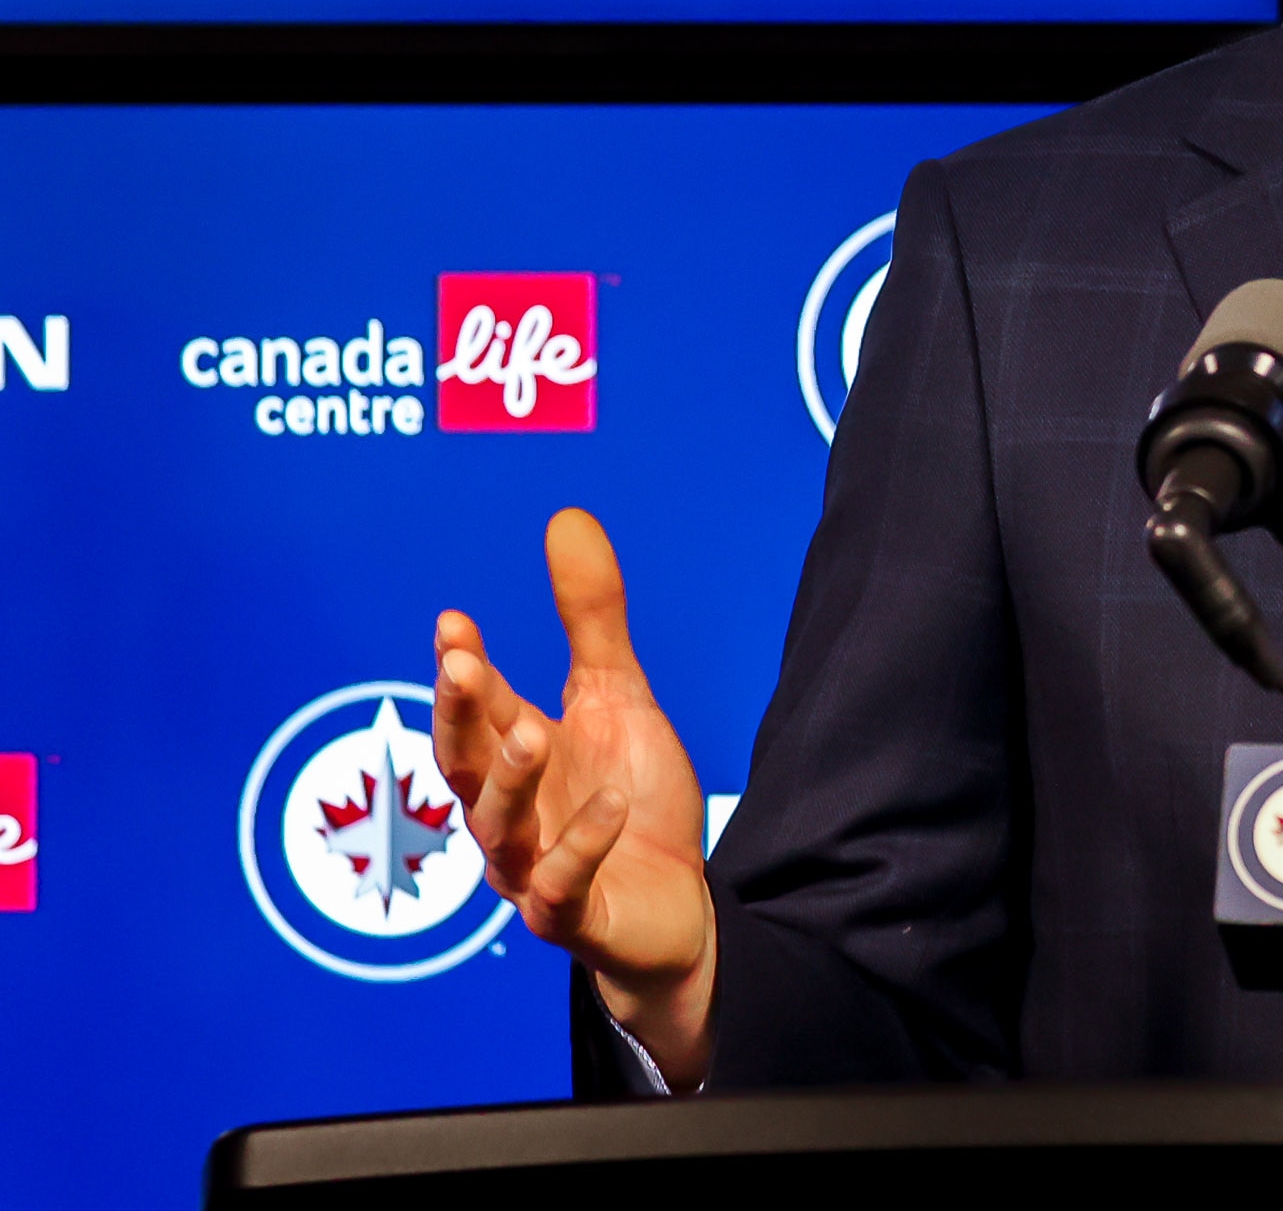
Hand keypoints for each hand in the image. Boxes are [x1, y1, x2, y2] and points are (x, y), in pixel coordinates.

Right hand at [434, 508, 716, 1087]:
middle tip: (460, 666)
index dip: (461, 669)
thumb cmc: (630, 801)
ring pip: (500, 830)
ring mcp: (534, 870)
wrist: (674, 907)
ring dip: (511, 782)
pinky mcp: (573, 918)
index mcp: (515, 757)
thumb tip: (566, 517)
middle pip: (465, 765)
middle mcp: (510, 814)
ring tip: (532, 733)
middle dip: (459, 717)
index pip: (475, 709)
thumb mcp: (616, 697)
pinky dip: (579, 848)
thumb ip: (590, 619)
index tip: (453, 622)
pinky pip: (561, 889)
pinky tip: (610, 805)